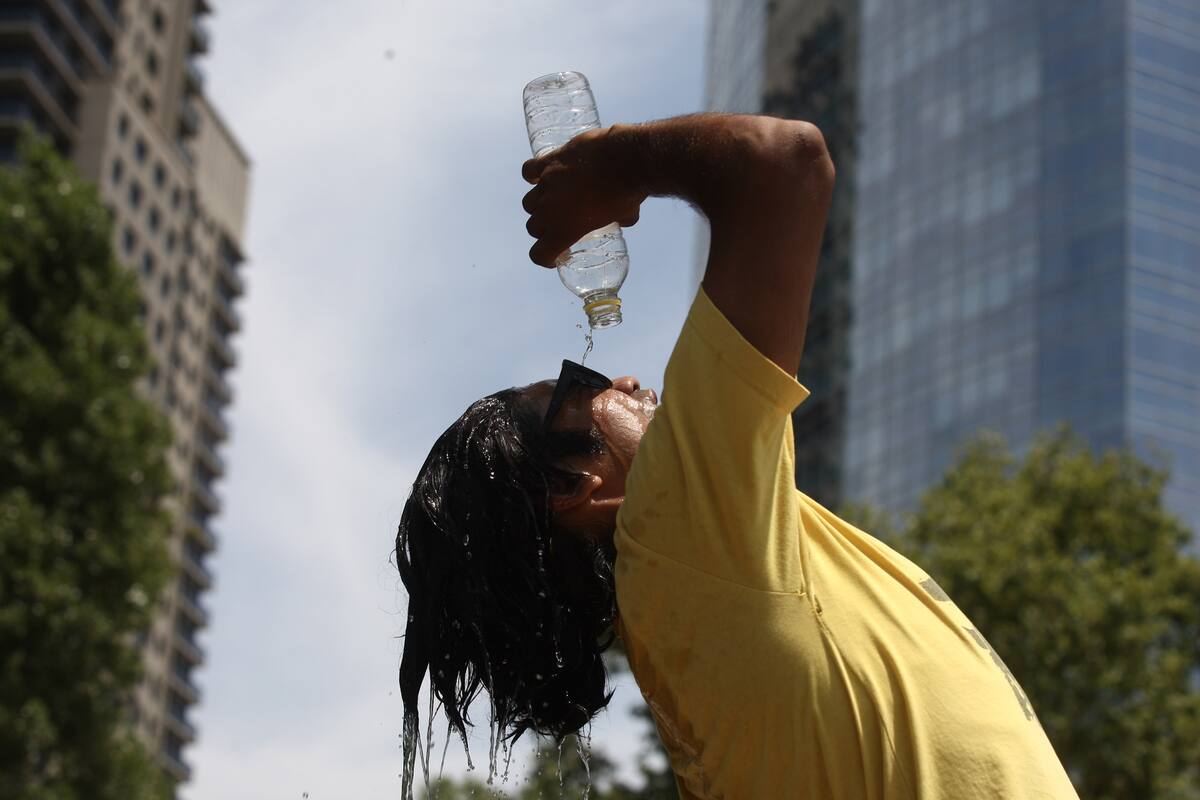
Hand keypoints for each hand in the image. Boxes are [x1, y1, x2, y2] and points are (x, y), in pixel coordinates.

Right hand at [521, 126, 646, 267]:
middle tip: (559, 225)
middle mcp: (550, 210)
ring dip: (538, 204)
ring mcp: (546, 185)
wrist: (626, 159)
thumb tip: (624, 219)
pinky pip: (529, 170)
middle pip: (534, 227)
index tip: (554, 255)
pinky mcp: (549, 162)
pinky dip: (532, 174)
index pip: (539, 254)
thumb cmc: (627, 191)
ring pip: (529, 202)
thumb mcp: (626, 215)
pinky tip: (540, 175)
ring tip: (552, 200)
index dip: (545, 258)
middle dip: (544, 229)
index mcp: (565, 230)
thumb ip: (620, 221)